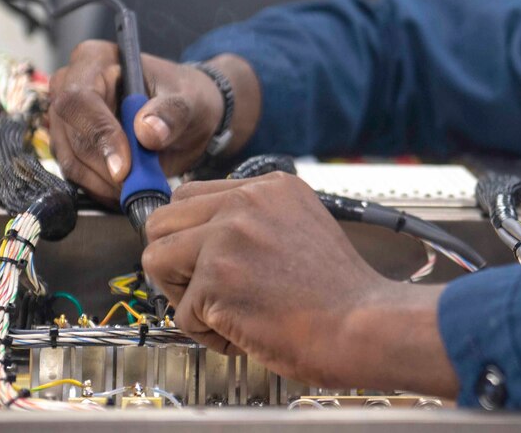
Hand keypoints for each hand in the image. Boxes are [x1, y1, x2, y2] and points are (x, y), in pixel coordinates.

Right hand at [48, 41, 258, 204]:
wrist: (189, 116)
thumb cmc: (187, 97)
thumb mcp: (190, 101)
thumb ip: (171, 113)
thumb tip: (147, 132)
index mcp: (95, 60)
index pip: (81, 100)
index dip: (99, 135)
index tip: (123, 167)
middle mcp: (70, 86)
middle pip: (69, 134)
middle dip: (104, 167)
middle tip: (138, 185)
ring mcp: (67, 120)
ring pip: (70, 160)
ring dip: (104, 183)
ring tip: (141, 185)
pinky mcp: (71, 147)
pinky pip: (77, 176)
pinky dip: (103, 189)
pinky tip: (130, 189)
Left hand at [141, 172, 458, 395]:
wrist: (363, 326)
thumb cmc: (340, 294)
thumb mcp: (302, 229)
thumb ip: (256, 221)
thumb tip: (203, 234)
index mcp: (272, 187)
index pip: (192, 195)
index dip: (191, 236)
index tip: (207, 263)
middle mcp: (248, 200)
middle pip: (163, 221)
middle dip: (175, 262)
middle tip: (210, 291)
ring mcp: (230, 235)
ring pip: (156, 260)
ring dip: (183, 295)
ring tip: (225, 311)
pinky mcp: (217, 277)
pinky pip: (181, 313)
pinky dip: (208, 334)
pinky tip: (247, 331)